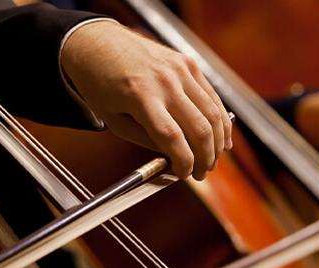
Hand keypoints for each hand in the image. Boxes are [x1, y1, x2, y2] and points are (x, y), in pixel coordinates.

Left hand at [60, 20, 231, 179]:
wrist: (97, 42)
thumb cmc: (98, 81)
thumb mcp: (112, 119)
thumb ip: (145, 139)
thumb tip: (172, 156)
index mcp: (141, 96)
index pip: (172, 137)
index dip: (184, 161)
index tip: (185, 174)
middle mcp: (165, 81)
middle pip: (199, 128)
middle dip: (205, 157)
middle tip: (202, 173)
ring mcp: (180, 69)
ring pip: (212, 113)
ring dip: (217, 142)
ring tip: (213, 160)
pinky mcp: (188, 63)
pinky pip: (211, 96)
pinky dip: (220, 119)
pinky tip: (221, 136)